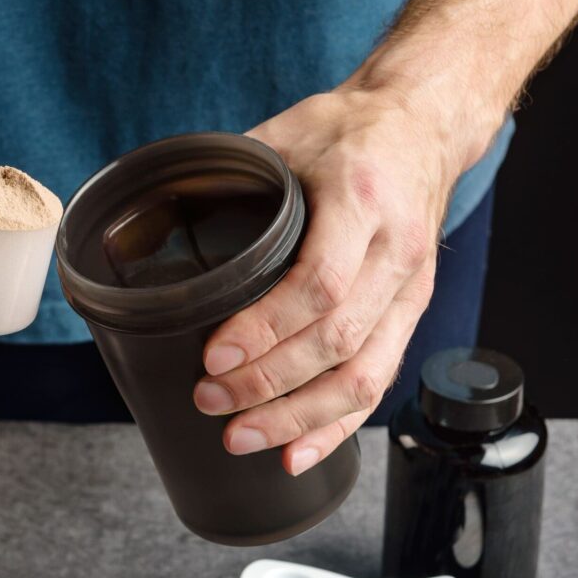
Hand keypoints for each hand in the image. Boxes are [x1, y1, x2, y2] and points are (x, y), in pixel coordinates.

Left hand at [193, 86, 467, 475]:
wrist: (422, 125)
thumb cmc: (348, 130)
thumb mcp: (286, 133)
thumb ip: (230, 175)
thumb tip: (155, 212)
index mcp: (361, 199)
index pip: (318, 284)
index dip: (264, 330)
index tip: (214, 356)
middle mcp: (396, 250)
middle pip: (337, 341)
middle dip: (269, 384)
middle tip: (210, 402)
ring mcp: (410, 288)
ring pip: (364, 374)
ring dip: (300, 418)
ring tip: (242, 437)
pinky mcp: (410, 313)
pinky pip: (380, 381)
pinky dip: (338, 425)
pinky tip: (298, 453)